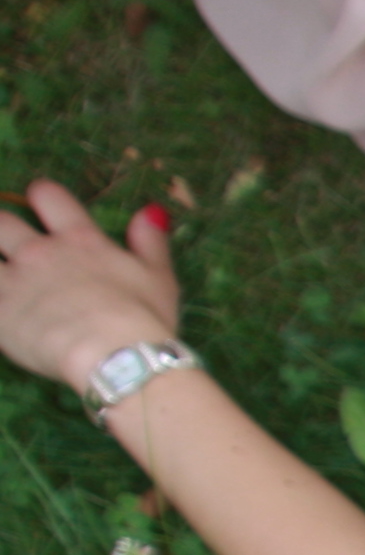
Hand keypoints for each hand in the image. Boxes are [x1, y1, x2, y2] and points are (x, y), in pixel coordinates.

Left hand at [0, 179, 181, 390]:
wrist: (116, 358)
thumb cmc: (143, 319)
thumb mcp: (159, 278)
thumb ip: (150, 242)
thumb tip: (151, 211)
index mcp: (79, 239)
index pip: (47, 196)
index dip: (42, 196)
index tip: (43, 204)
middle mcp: (40, 252)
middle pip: (2, 221)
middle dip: (4, 227)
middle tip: (11, 242)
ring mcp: (14, 281)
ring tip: (4, 275)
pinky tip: (3, 307)